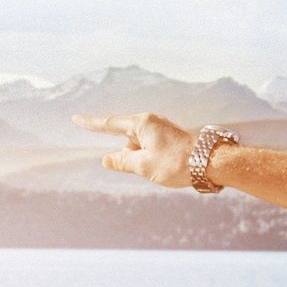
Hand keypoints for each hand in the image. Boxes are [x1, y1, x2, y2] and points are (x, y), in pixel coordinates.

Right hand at [74, 112, 194, 188]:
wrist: (210, 162)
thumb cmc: (176, 162)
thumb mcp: (143, 165)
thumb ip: (121, 161)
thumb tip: (106, 159)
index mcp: (142, 123)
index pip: (109, 123)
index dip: (91, 124)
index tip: (76, 118)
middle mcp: (151, 122)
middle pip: (127, 138)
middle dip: (129, 155)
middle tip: (148, 166)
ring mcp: (161, 129)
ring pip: (139, 146)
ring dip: (142, 159)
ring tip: (163, 168)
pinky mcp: (169, 137)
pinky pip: (150, 148)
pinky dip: (150, 158)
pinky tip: (165, 167)